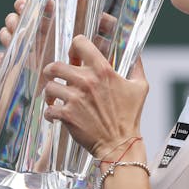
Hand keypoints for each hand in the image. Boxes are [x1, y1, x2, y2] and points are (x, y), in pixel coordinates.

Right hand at [0, 0, 116, 66]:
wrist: (93, 89)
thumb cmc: (98, 60)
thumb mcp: (104, 40)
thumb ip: (104, 22)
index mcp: (55, 23)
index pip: (37, 7)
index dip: (31, 4)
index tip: (30, 6)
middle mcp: (38, 35)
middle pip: (17, 19)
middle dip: (15, 18)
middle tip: (20, 23)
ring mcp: (29, 51)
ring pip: (8, 36)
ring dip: (7, 35)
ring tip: (13, 39)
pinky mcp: (24, 69)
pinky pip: (5, 61)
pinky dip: (1, 58)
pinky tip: (2, 57)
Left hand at [42, 35, 148, 159]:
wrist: (120, 144)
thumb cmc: (130, 117)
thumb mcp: (140, 88)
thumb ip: (137, 68)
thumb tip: (137, 56)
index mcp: (103, 71)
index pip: (80, 44)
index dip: (74, 49)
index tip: (74, 58)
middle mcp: (87, 82)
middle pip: (55, 66)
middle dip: (52, 71)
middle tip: (55, 77)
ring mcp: (75, 98)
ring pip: (49, 87)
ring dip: (50, 92)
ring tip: (54, 98)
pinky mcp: (67, 115)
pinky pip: (48, 109)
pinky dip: (49, 112)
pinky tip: (55, 114)